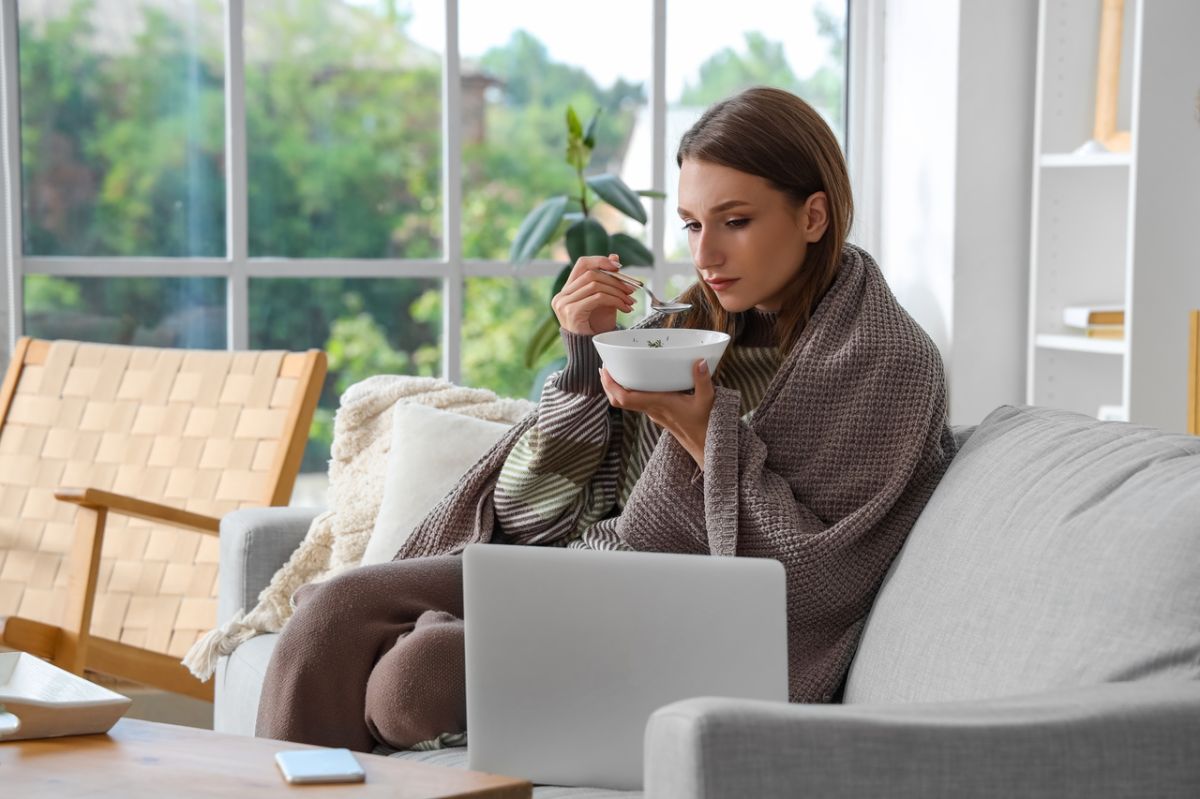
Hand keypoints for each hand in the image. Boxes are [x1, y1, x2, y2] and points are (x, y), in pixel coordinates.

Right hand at [551, 254, 636, 335]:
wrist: (590, 352)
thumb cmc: (596, 328)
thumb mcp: (604, 300)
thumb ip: (607, 280)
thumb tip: (615, 257)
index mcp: (567, 291)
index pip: (582, 264)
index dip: (600, 261)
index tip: (618, 267)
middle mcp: (561, 296)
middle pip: (591, 274)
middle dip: (615, 280)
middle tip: (631, 290)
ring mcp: (564, 304)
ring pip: (595, 284)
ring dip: (617, 291)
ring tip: (630, 301)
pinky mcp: (572, 312)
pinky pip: (598, 297)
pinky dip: (615, 300)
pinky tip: (625, 308)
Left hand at [599, 359, 714, 468]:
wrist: (705, 445)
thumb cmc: (705, 424)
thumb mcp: (707, 400)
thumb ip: (703, 380)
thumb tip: (700, 361)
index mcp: (658, 404)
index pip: (625, 398)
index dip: (611, 385)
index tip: (605, 369)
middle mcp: (651, 409)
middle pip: (619, 400)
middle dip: (608, 384)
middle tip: (605, 366)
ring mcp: (652, 412)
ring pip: (626, 402)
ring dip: (617, 388)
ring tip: (616, 370)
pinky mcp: (657, 413)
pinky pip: (636, 402)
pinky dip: (630, 391)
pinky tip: (636, 379)